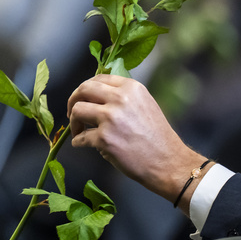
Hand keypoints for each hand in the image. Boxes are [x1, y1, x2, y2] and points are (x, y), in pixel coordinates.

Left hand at [67, 74, 205, 206]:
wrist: (167, 161)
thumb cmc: (157, 137)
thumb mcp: (145, 105)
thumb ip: (124, 97)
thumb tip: (96, 96)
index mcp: (132, 88)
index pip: (99, 78)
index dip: (86, 88)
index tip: (83, 99)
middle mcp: (121, 99)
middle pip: (83, 89)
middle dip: (73, 100)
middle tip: (73, 113)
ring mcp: (111, 118)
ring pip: (77, 110)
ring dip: (74, 122)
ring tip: (80, 131)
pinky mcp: (104, 138)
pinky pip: (80, 138)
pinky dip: (79, 142)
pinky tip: (84, 145)